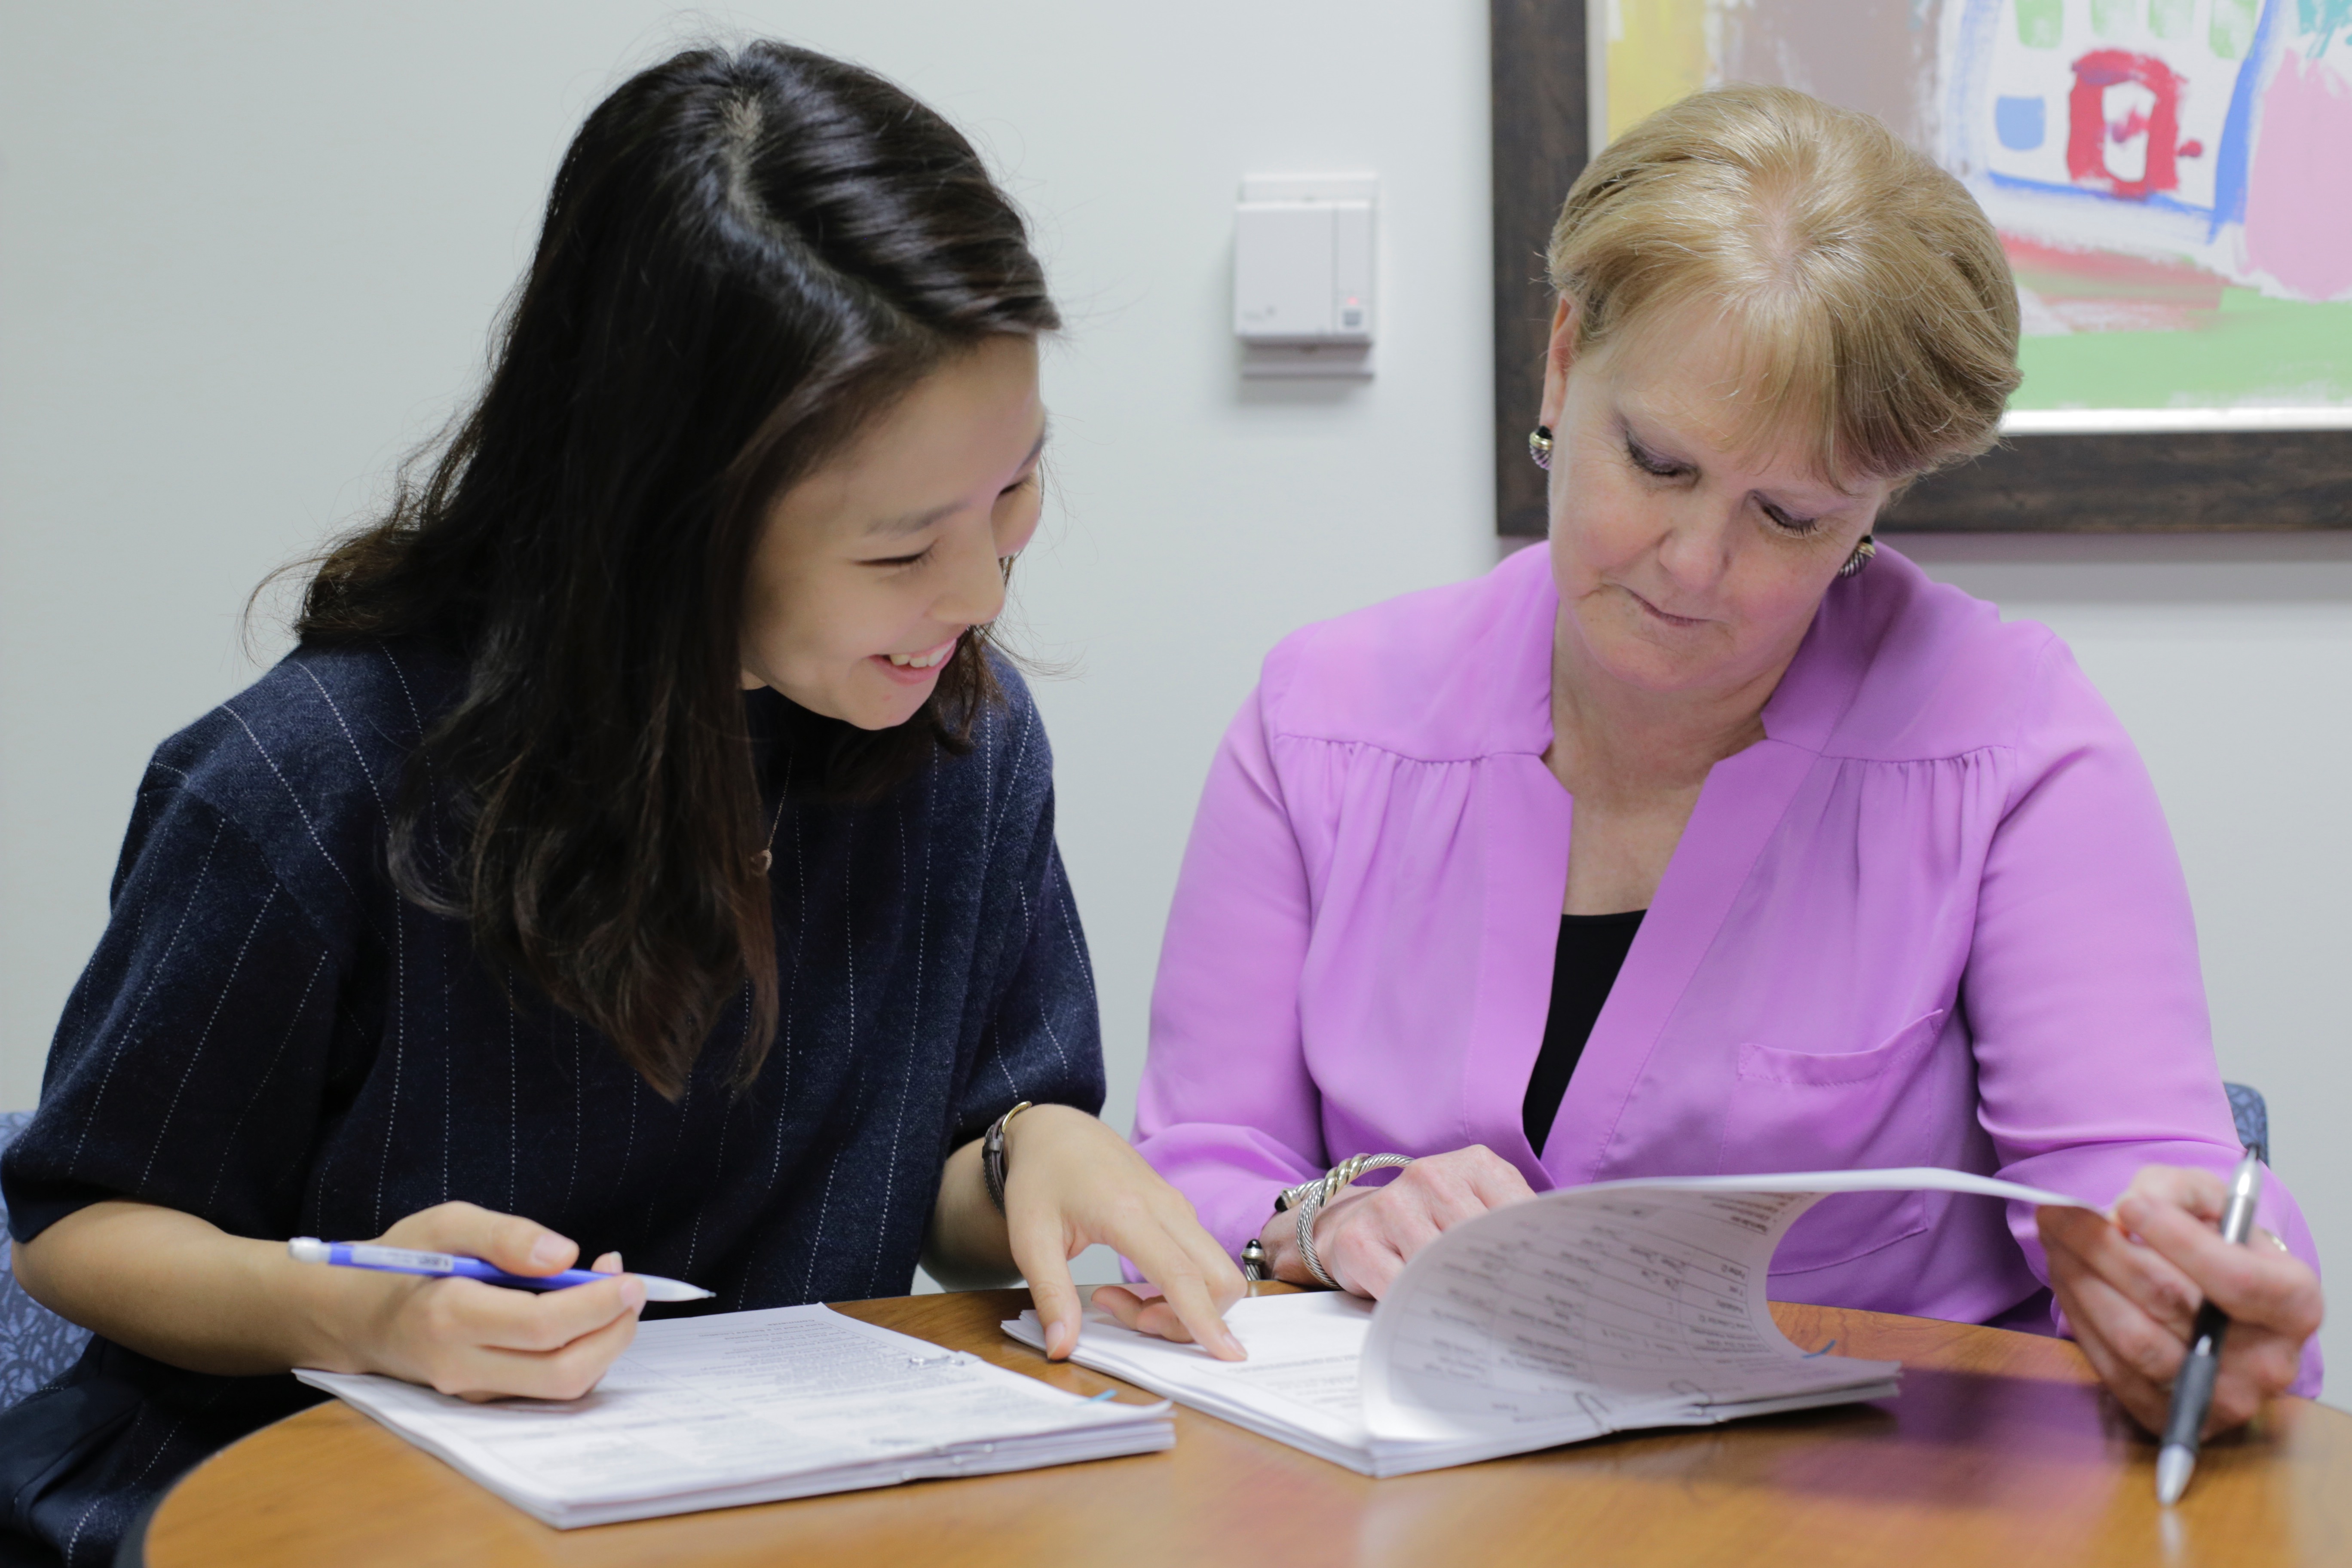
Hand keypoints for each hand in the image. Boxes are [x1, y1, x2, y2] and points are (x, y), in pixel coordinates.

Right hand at [341, 1202, 646, 1401]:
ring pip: (561, 1387)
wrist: (353, 1316)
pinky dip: (582, 1354)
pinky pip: (547, 1387)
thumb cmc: (402, 1262)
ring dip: (604, 1344)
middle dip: (614, 1332)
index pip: (542, 1326)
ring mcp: (473, 1389)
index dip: (596, 1305)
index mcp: (450, 1316)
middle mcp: (462, 1364)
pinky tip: (585, 1314)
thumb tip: (565, 1254)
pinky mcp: (484, 1397)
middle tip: (633, 1288)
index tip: (628, 1278)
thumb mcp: (447, 1223)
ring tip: (612, 1293)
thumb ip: (505, 1235)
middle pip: (562, 1371)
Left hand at [998, 1106, 1246, 1362]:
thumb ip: (1050, 1295)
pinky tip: (1131, 1285)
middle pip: (1217, 1277)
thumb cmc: (1040, 1179)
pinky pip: (1200, 1263)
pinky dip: (1177, 1290)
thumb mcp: (1030, 1239)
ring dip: (1178, 1306)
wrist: (1055, 1130)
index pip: (1181, 1274)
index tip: (1228, 1356)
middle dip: (1188, 1320)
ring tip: (1117, 1299)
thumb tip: (1060, 1347)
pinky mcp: (1180, 1213)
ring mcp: (1179, 1208)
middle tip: (1129, 1317)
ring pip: (1213, 1273)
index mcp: (1128, 1211)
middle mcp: (1167, 1208)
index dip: (1204, 1319)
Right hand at [1260, 1145, 1535, 1298]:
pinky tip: (1433, 1319)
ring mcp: (1392, 1205)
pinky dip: (1419, 1309)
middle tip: (1519, 1321)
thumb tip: (1557, 1268)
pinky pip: (1399, 1287)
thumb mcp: (1482, 1209)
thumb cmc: (1435, 1224)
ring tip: (1478, 1327)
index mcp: (1475, 1164)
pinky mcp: (1358, 1240)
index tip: (1548, 1290)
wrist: (1358, 1223)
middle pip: (1480, 1243)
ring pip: (1440, 1267)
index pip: (1519, 1214)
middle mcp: (1430, 1175)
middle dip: (1499, 1284)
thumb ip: (1514, 1226)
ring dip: (1459, 1302)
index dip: (1534, 1256)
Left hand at [2039, 1164, 2321, 1437]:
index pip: (2234, 1276)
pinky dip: (2079, 1315)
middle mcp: (2267, 1361)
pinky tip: (2065, 1277)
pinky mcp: (2170, 1416)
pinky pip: (2111, 1367)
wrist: (2221, 1305)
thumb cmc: (2219, 1247)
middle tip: (2058, 1213)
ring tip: (2054, 1240)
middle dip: (2102, 1249)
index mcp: (2294, 1303)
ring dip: (2079, 1281)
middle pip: (2170, 1302)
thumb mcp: (2213, 1203)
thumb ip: (2174, 1191)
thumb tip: (2122, 1209)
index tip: (2127, 1203)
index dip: (2175, 1238)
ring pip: (2133, 1339)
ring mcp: (2220, 1398)